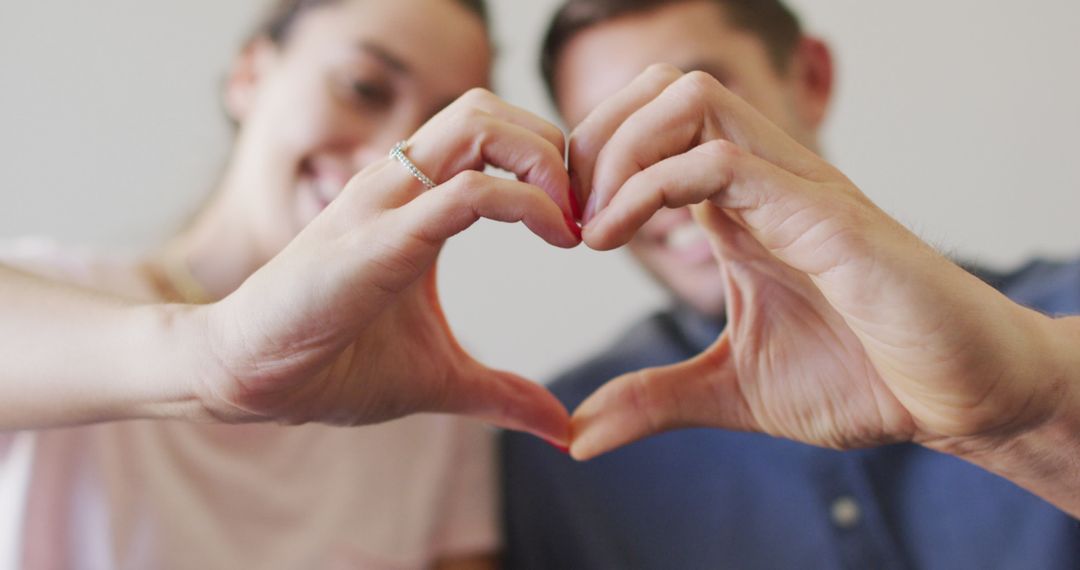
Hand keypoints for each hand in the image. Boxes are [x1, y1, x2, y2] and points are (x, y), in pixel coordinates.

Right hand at [191, 89, 578, 444]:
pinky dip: (527, 202)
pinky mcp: (380, 237)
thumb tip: (560, 428)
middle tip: (586, 209)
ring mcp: (385, 203)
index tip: (583, 223)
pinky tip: (556, 237)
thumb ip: (502, 393)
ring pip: (480, 124)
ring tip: (572, 220)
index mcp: (411, 201)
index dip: (549, 164)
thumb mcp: (439, 379)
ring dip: (544, 160)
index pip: (489, 134)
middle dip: (553, 145)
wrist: (249, 378)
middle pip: (489, 108)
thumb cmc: (331, 365)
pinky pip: (467, 191)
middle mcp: (397, 185)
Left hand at [567, 65, 1067, 459]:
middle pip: (664, 88)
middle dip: (593, 136)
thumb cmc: (862, 378)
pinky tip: (618, 239)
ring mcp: (796, 189)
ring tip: (590, 225)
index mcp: (739, 206)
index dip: (591, 163)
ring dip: (619, 150)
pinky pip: (726, 162)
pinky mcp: (826, 216)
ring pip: (691, 99)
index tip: (563, 230)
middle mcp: (765, 180)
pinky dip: (651, 187)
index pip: (653, 128)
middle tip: (565, 211)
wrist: (959, 397)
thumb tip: (576, 438)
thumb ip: (652, 402)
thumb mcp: (729, 391)